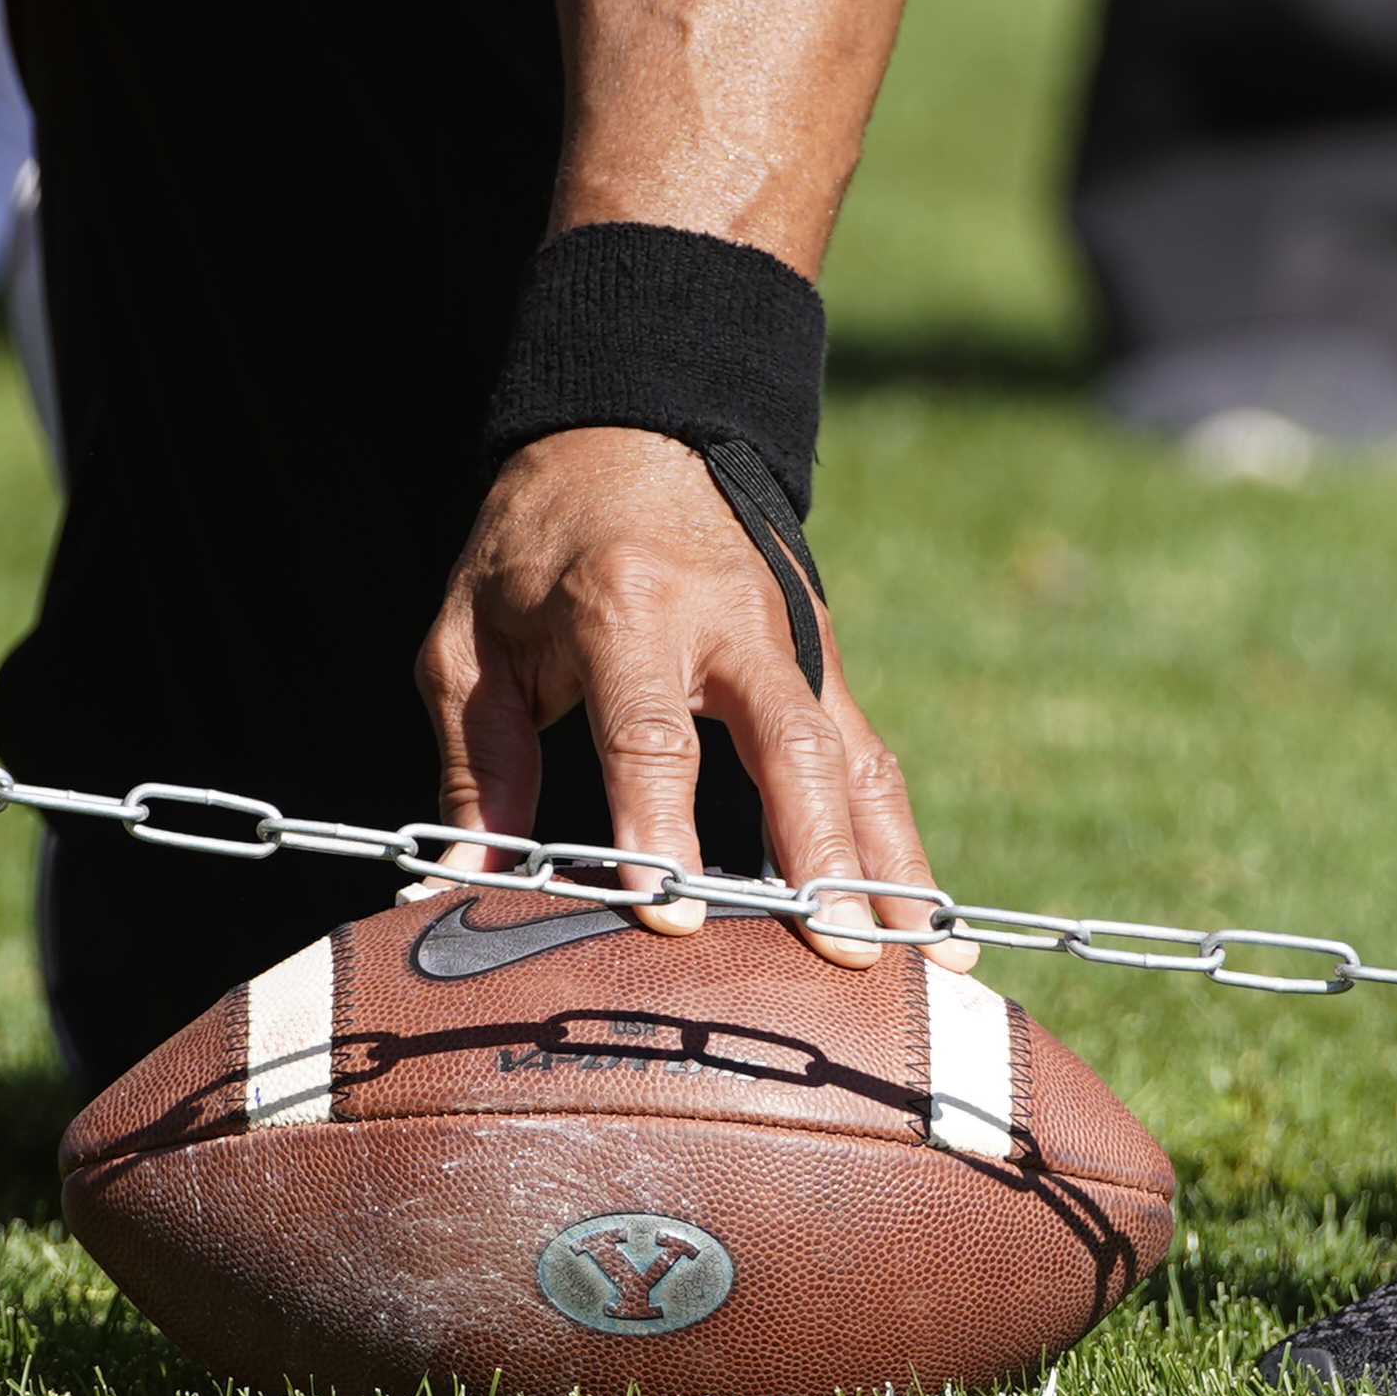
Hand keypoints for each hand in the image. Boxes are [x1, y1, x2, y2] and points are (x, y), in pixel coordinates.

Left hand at [417, 426, 972, 970]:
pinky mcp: (825, 661)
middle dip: (816, 852)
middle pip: (790, 743)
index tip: (670, 915)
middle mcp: (728, 623)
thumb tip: (467, 886)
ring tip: (928, 960)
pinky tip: (929, 922)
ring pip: (855, 757)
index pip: (649, 733)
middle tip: (839, 949)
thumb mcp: (470, 635)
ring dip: (891, 862)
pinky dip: (899, 842)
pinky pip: (869, 759)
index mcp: (625, 607)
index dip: (658, 826)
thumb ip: (475, 760)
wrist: (628, 435)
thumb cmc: (533, 546)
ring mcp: (792, 642)